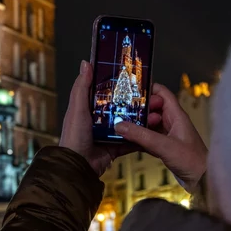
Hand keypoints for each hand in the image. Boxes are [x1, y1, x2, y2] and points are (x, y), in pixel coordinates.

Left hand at [59, 60, 164, 176]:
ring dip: (142, 120)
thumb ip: (81, 87)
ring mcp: (108, 134)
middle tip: (152, 98)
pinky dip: (141, 138)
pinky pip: (131, 141)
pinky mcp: (115, 147)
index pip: (105, 93)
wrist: (78, 167)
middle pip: (121, 108)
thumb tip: (86, 63)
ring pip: (129, 124)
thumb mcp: (77, 109)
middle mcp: (98, 120)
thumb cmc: (74, 136)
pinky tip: (153, 131)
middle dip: (136, 104)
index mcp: (88, 108)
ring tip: (157, 113)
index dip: (119, 86)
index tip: (134, 78)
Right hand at [115, 83, 207, 190]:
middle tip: (121, 112)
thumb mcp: (164, 145)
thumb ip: (141, 135)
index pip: (162, 94)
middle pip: (152, 109)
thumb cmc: (191, 160)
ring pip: (149, 124)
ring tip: (120, 125)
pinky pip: (148, 138)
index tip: (131, 93)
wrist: (203, 181)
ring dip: (137, 124)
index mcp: (176, 115)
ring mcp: (168, 135)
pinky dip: (139, 138)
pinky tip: (127, 141)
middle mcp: (172, 122)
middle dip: (138, 109)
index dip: (148, 90)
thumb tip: (119, 125)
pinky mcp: (165, 147)